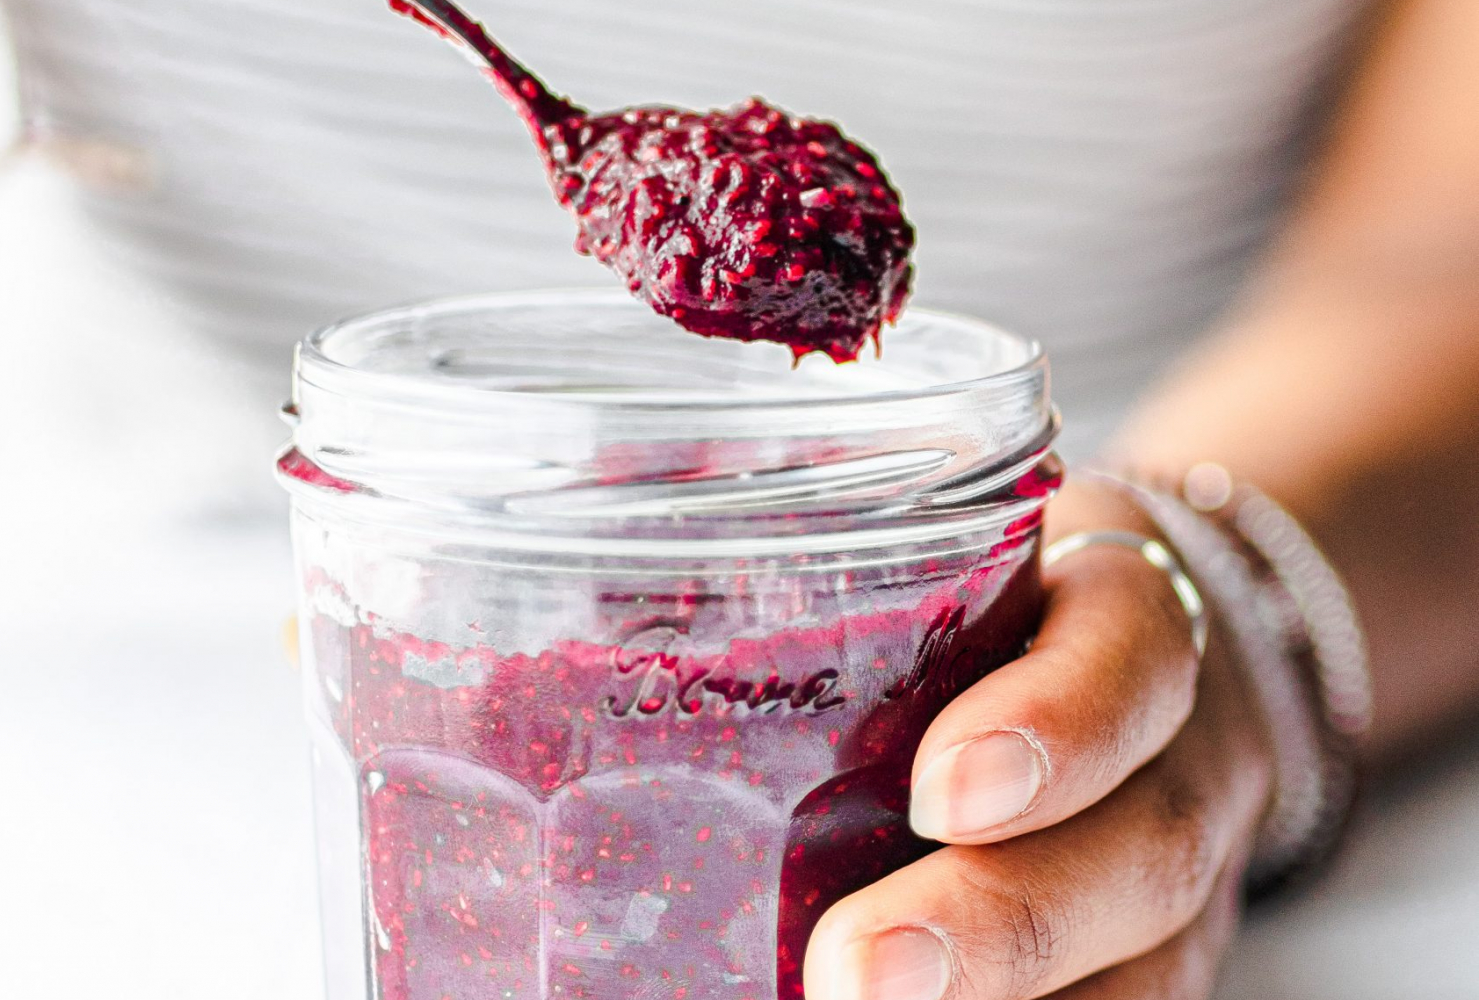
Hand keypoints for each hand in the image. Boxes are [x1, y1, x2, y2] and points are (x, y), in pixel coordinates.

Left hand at [803, 478, 1274, 999]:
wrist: (1156, 653)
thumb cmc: (1016, 596)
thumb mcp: (972, 539)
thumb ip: (850, 547)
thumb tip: (633, 554)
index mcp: (1129, 620)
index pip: (1128, 657)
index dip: (1054, 728)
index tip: (937, 789)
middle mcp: (1180, 760)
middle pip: (1144, 850)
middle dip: (1001, 925)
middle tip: (856, 973)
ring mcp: (1180, 879)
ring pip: (1150, 968)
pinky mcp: (1154, 957)